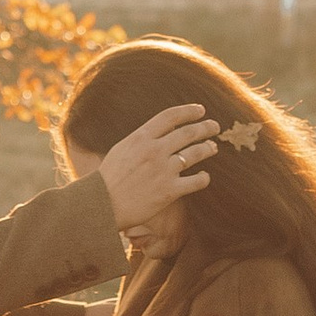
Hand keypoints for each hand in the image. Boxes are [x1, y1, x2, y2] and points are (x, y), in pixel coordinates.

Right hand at [98, 101, 220, 238]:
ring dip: (208, 148)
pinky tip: (205, 176)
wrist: (101, 205)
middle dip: (205, 127)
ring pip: (196, 154)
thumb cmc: (109, 178)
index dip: (188, 111)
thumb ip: (143, 139)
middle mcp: (155, 150)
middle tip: (215, 126)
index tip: (200, 110)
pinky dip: (204, 178)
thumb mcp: (122, 149)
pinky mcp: (169, 191)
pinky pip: (196, 181)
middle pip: (188, 133)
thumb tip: (166, 130)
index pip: (170, 116)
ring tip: (212, 147)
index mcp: (141, 137)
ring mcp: (164, 170)